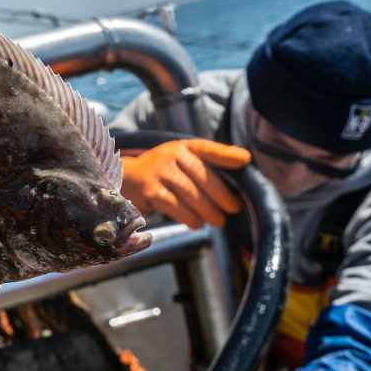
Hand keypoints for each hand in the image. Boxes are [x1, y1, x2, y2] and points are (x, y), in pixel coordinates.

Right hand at [120, 139, 250, 228]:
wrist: (125, 178)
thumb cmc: (162, 172)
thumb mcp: (180, 161)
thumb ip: (205, 164)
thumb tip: (240, 169)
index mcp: (182, 147)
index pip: (206, 148)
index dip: (226, 154)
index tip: (245, 160)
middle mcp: (170, 155)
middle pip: (200, 174)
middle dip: (221, 194)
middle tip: (233, 209)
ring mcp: (158, 172)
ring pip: (189, 193)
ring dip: (207, 210)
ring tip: (218, 221)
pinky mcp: (149, 190)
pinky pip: (173, 205)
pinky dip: (188, 217)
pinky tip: (196, 223)